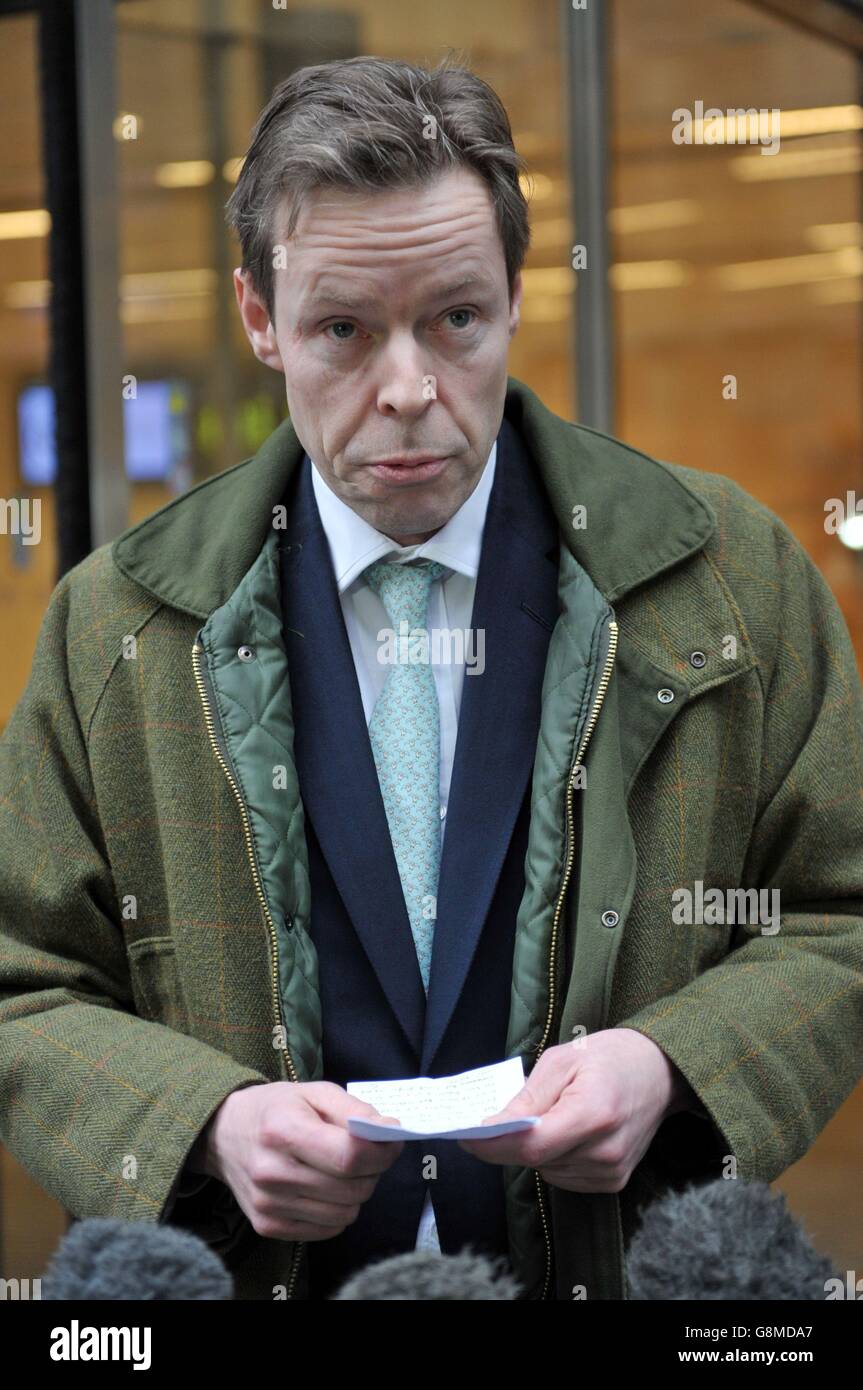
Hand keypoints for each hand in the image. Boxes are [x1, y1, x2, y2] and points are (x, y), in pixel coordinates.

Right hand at [197, 1081, 404, 1240]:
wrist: (222, 1134)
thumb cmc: (275, 1108)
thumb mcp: (314, 1092)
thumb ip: (355, 1110)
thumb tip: (391, 1133)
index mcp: (283, 1130)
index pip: (348, 1157)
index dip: (381, 1152)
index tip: (391, 1141)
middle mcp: (272, 1172)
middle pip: (352, 1188)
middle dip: (373, 1170)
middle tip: (366, 1153)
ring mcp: (268, 1205)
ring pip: (345, 1214)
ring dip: (356, 1192)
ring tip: (342, 1170)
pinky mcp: (268, 1226)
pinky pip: (328, 1229)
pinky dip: (337, 1210)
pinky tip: (325, 1187)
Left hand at [457, 1029, 691, 1193]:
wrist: (659, 1072)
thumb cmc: (609, 1057)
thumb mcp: (562, 1060)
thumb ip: (527, 1097)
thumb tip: (491, 1127)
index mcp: (594, 1114)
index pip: (532, 1146)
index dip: (493, 1145)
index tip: (464, 1136)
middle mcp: (606, 1151)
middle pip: (537, 1161)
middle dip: (509, 1142)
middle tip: (495, 1119)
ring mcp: (613, 1172)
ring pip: (547, 1171)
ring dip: (534, 1150)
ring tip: (548, 1116)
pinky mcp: (614, 1183)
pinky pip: (564, 1178)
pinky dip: (553, 1159)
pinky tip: (565, 1133)